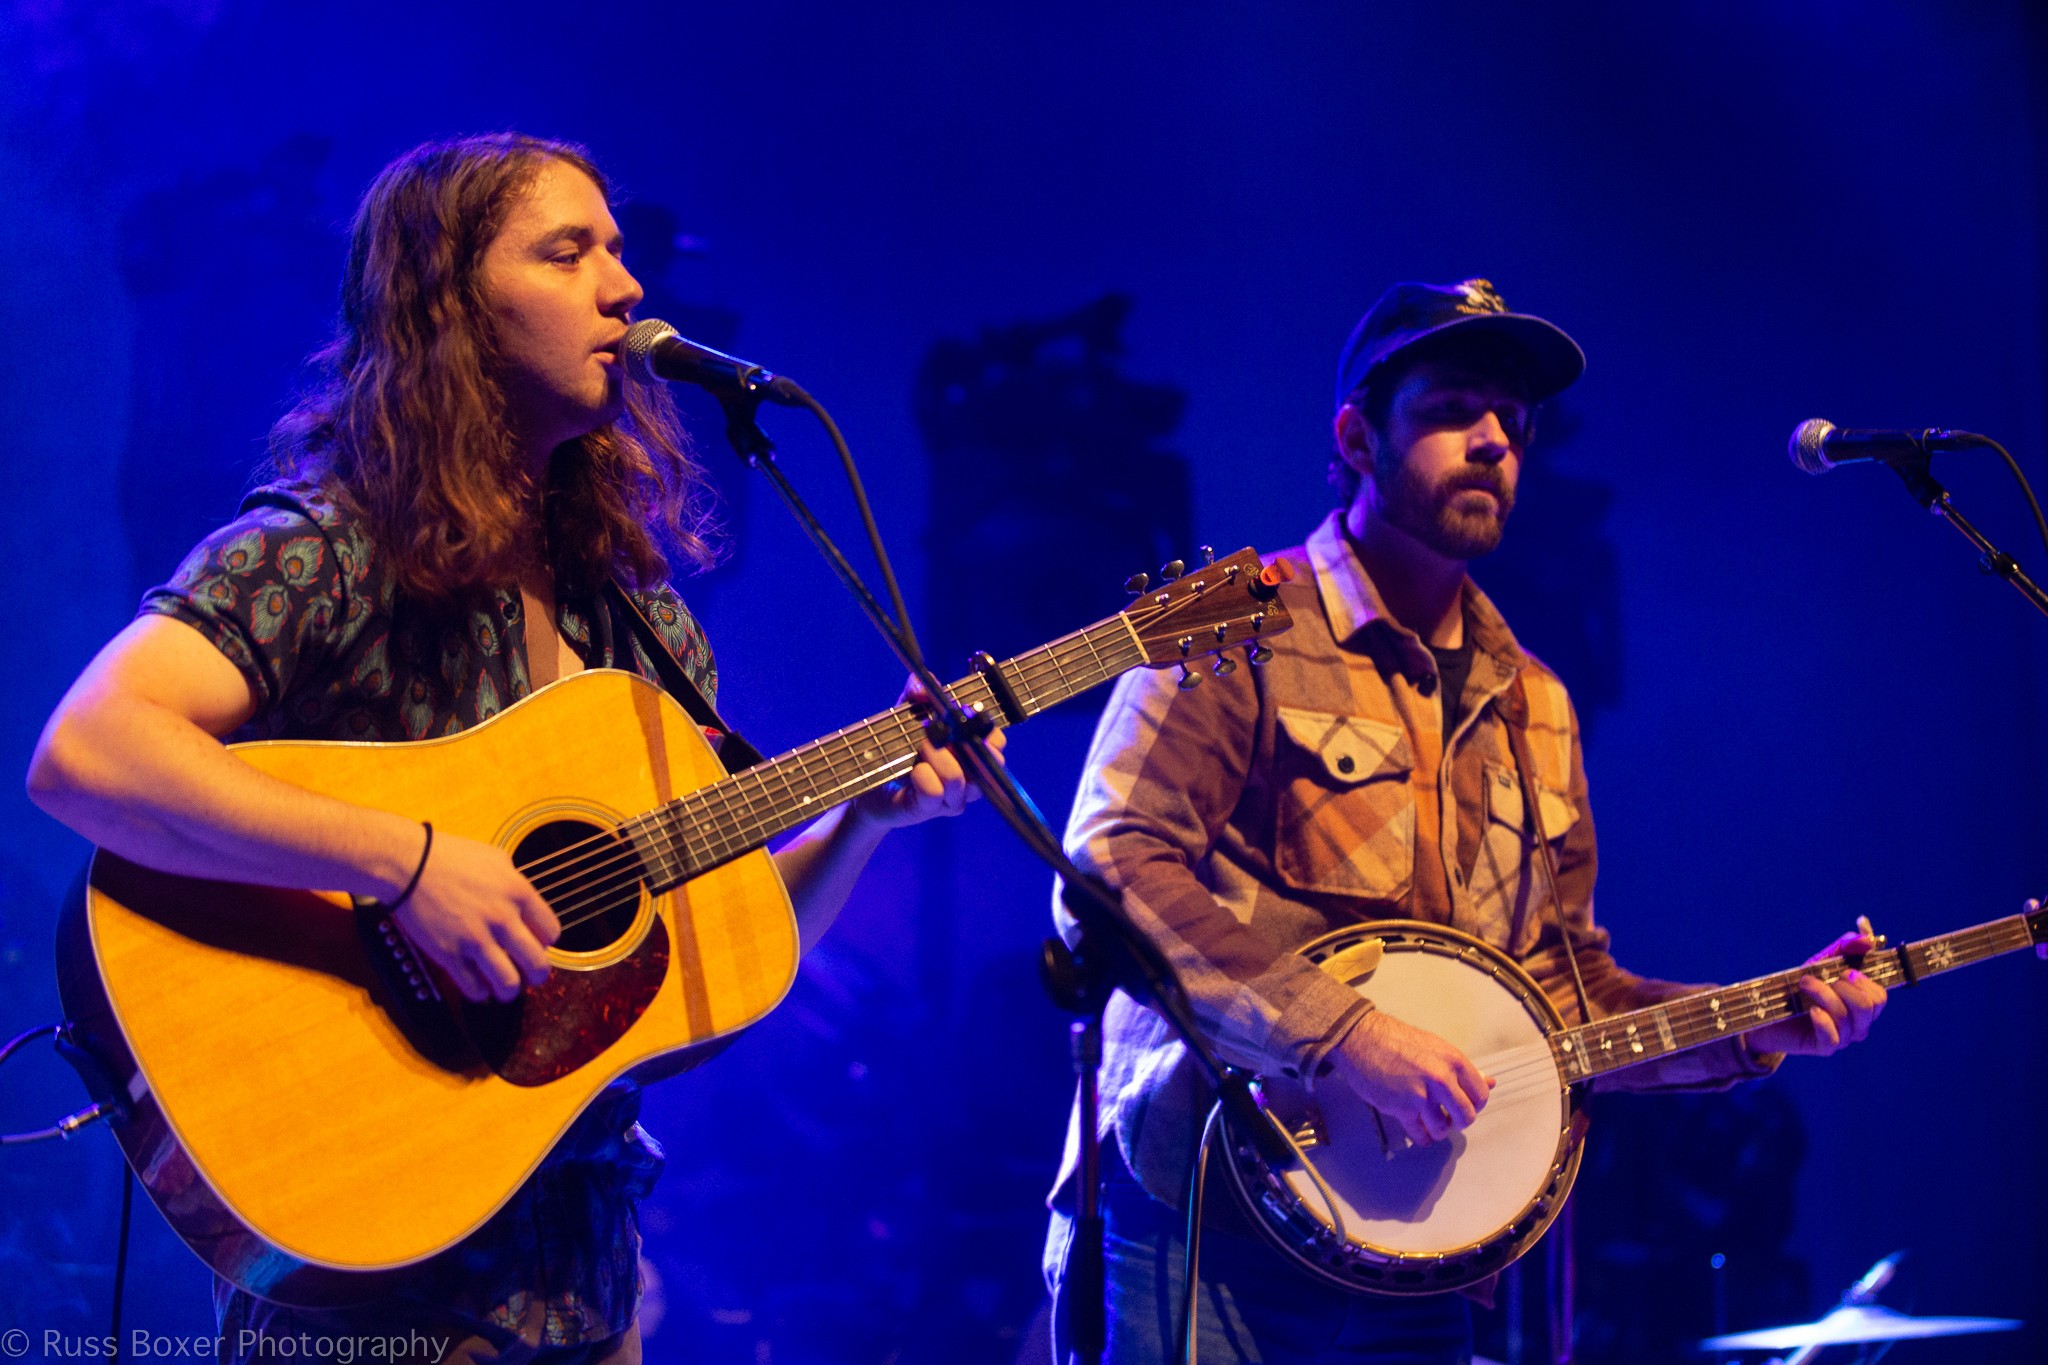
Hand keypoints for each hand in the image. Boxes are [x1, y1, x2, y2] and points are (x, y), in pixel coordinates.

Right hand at [389, 829, 560, 1003]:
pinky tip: (477, 986)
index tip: (536, 944)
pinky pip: (474, 988)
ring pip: (509, 983)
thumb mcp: (496, 858)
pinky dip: (479, 993)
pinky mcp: (449, 953)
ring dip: (510, 991)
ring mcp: (476, 938)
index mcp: (518, 892)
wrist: (408, 863)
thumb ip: (515, 882)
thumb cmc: (450, 855)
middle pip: (538, 964)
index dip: (545, 943)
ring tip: (505, 987)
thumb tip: (523, 902)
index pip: (551, 933)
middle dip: (538, 975)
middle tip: (531, 976)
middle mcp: (502, 918)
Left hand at [851, 677, 1007, 830]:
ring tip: (920, 748)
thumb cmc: (896, 745)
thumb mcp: (906, 712)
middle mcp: (969, 776)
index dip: (988, 733)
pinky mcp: (931, 809)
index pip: (996, 743)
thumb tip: (923, 685)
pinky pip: (936, 792)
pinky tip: (913, 771)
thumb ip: (916, 692)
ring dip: (937, 758)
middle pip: (990, 764)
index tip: (965, 717)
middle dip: (964, 744)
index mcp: (969, 752)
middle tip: (938, 733)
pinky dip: (923, 776)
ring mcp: (952, 797)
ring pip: (959, 778)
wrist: (869, 779)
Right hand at [1331, 1010, 1494, 1145]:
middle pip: (1466, 1116)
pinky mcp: (1402, 1108)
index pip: (1480, 1095)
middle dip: (1459, 1121)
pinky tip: (1421, 1134)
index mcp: (1453, 1061)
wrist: (1362, 1039)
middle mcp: (1441, 1079)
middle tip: (1450, 1118)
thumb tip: (1489, 1082)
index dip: (1475, 1104)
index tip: (1466, 1106)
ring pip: (1443, 1128)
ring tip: (1431, 1123)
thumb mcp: (1436, 1047)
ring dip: (1438, 1130)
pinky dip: (1422, 1138)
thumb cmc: (1397, 1040)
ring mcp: (1421, 1095)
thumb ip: (1460, 1069)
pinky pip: (1420, 1133)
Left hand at [1746, 924, 1887, 1057]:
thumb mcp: (1821, 963)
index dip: (1865, 981)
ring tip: (1803, 984)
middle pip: (1869, 1006)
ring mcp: (1843, 1037)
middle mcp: (1858, 1023)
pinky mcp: (1825, 1047)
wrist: (1767, 1011)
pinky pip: (1832, 1037)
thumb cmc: (1800, 987)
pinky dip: (1822, 1019)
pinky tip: (1809, 1010)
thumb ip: (1843, 948)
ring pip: (1847, 1016)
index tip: (1845, 971)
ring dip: (1822, 994)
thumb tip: (1866, 939)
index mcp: (1862, 1004)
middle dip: (1845, 987)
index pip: (1880, 996)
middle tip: (1824, 978)